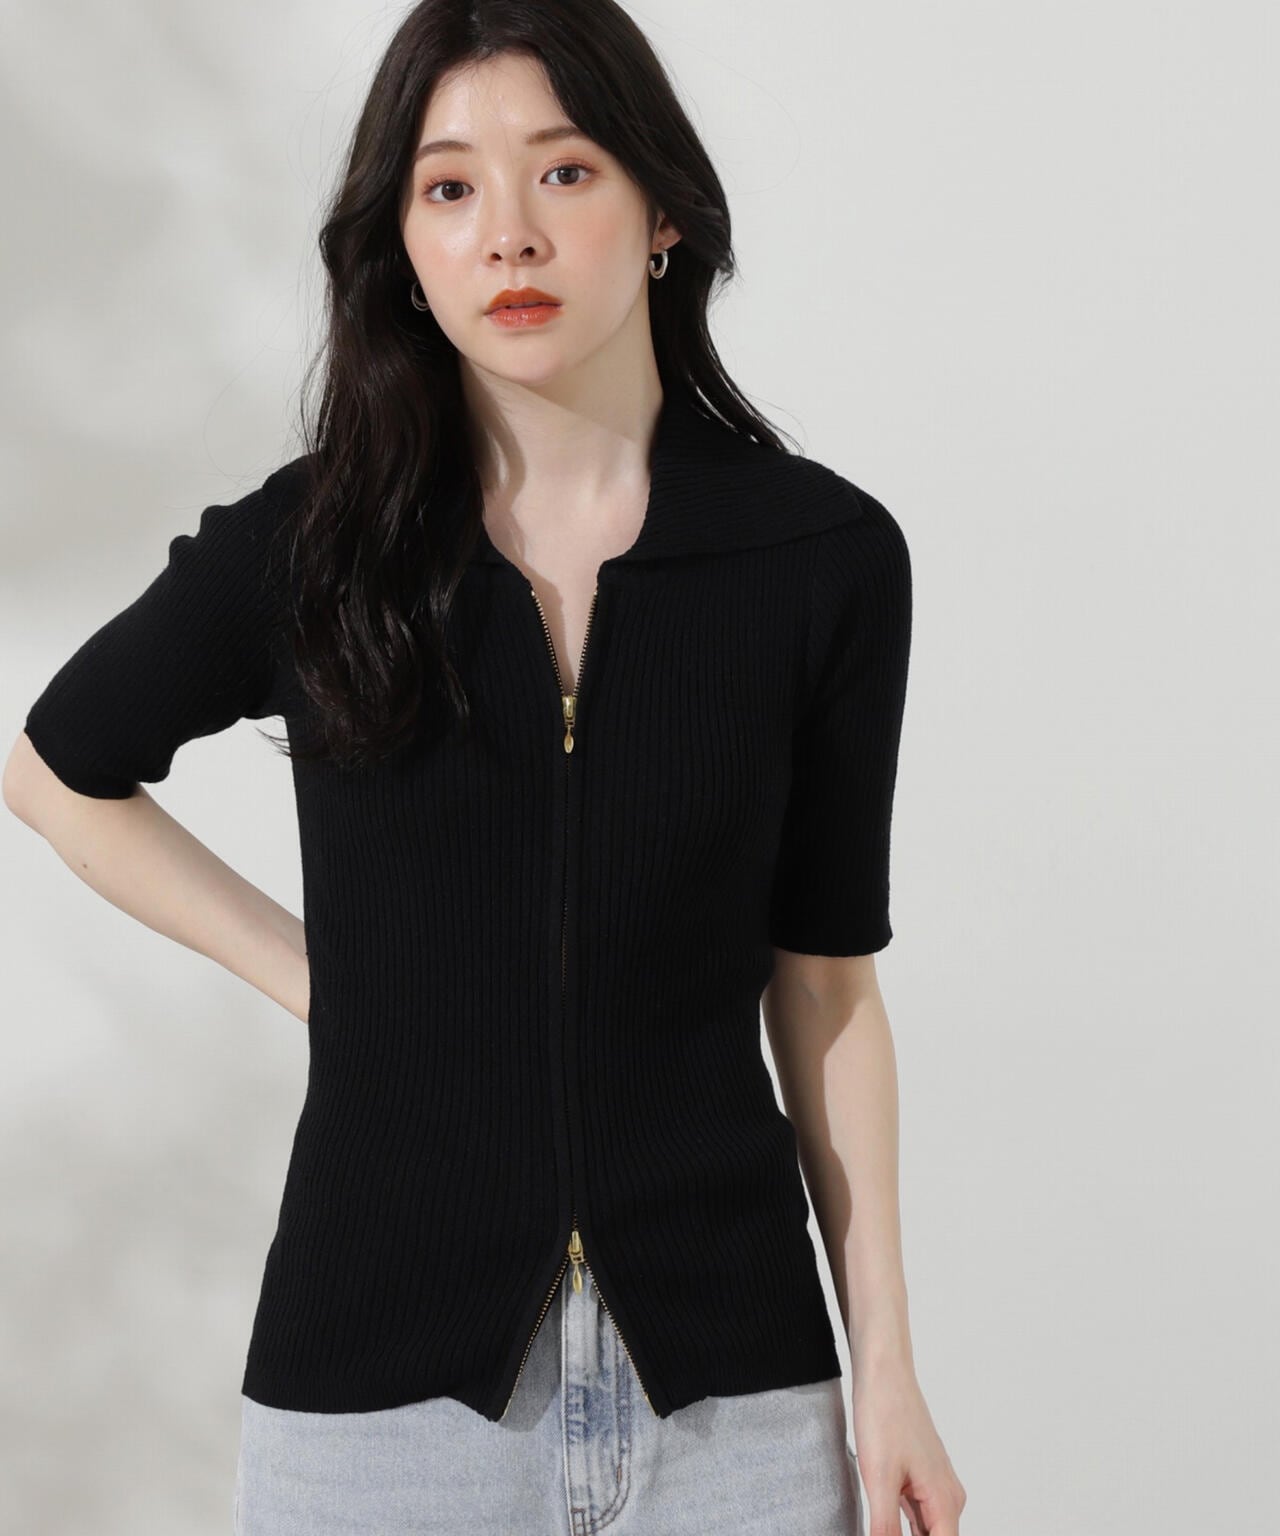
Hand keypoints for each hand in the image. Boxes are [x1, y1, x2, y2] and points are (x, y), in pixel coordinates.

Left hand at [850, 1353, 965, 1534]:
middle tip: (879, 1528)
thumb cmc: (884, 1415)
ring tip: (880, 1524)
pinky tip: (880, 1526)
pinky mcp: (920, 1477)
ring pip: (924, 1531)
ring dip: (905, 1535)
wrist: (883, 1372)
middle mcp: (947, 1497)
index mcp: (945, 1502)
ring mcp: (935, 1486)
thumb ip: (885, 1528)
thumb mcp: (879, 1479)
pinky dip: (900, 1527)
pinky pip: (915, 1515)